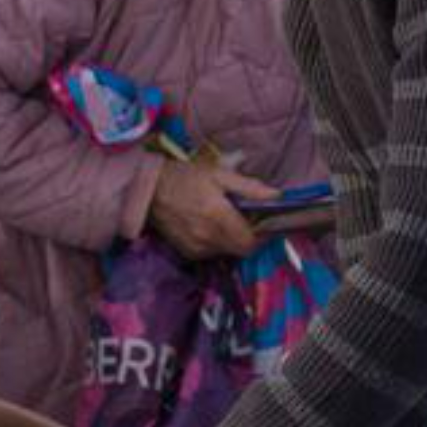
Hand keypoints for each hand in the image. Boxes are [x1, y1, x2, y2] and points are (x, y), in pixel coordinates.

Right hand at [147, 157, 272, 262]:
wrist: (149, 190)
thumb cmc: (186, 177)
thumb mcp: (219, 174)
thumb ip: (249, 187)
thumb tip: (277, 196)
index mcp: (219, 217)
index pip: (251, 242)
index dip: (263, 237)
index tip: (265, 225)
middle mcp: (209, 237)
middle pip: (242, 250)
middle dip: (249, 238)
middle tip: (246, 221)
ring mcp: (197, 248)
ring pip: (228, 252)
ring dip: (233, 240)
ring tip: (226, 220)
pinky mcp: (188, 253)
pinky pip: (212, 253)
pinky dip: (217, 243)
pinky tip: (209, 226)